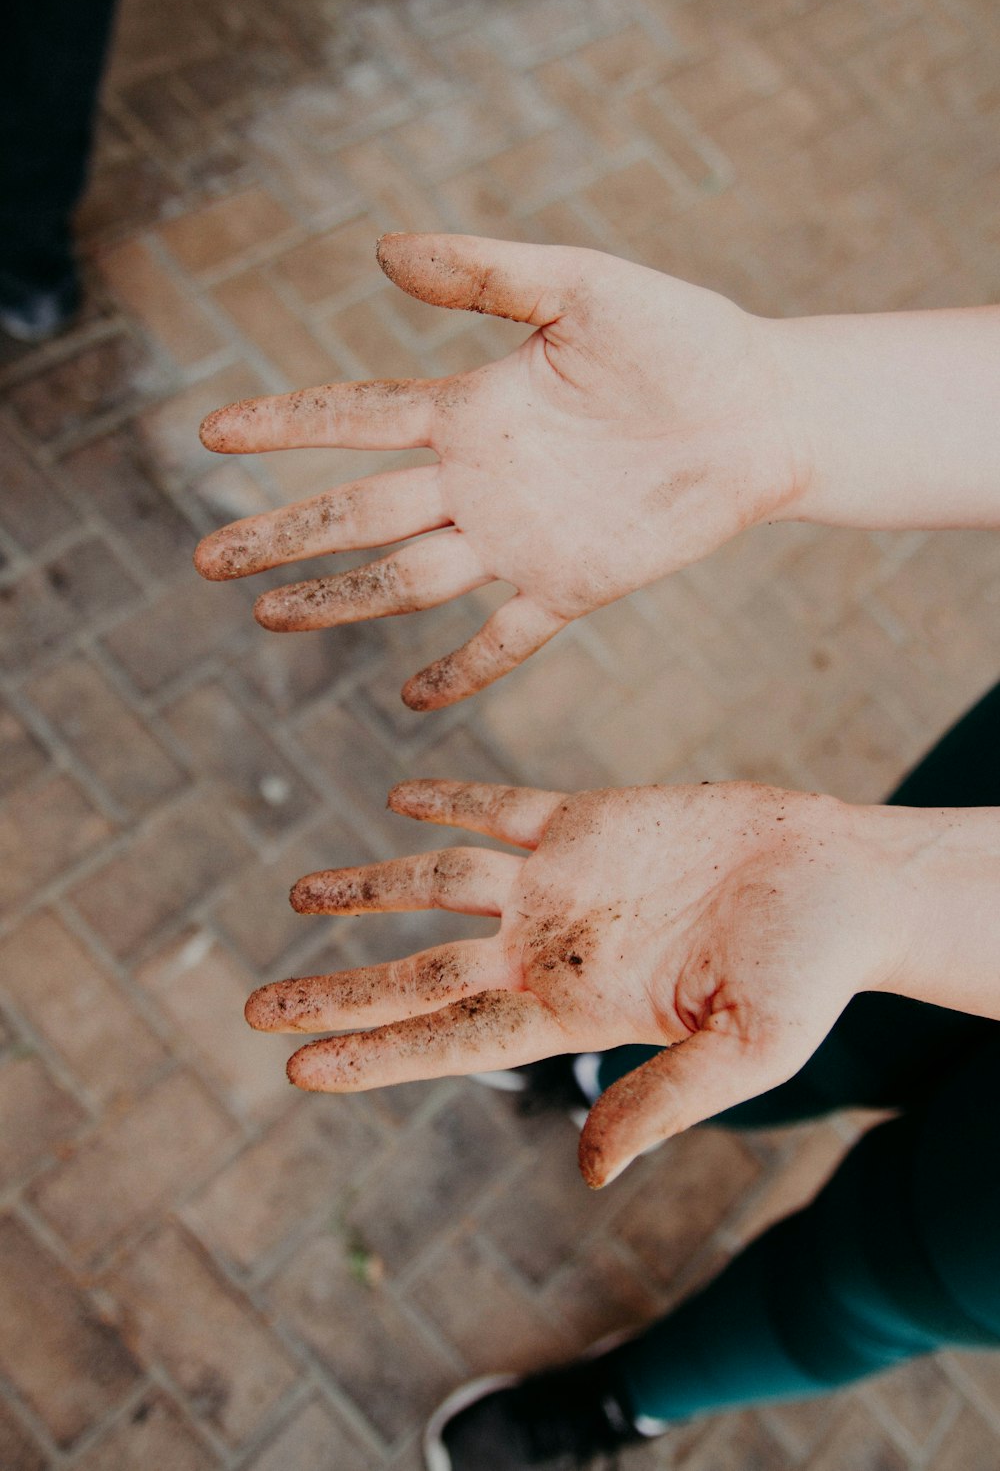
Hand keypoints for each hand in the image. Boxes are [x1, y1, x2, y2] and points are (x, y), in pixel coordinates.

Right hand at [194, 234, 797, 708]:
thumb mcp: (581, 288)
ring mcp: (521, 540)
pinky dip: (462, 669)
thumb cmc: (681, 337)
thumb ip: (488, 275)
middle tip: (211, 559)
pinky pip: (505, 639)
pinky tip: (414, 699)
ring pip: (408, 580)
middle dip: (283, 535)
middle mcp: (482, 481)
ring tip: (274, 620)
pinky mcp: (573, 585)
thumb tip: (382, 253)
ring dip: (341, 601)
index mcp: (473, 409)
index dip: (283, 427)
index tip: (212, 436)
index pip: (354, 419)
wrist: (762, 410)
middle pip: (359, 515)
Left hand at [245, 778, 916, 1186]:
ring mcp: (564, 881)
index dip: (374, 1052)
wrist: (845, 878)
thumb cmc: (811, 971)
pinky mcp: (592, 818)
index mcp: (576, 1008)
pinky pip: (502, 806)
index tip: (296, 1067)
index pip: (451, 1037)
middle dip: (341, 987)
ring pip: (440, 880)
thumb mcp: (746, 1054)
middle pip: (420, 969)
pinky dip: (451, 799)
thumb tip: (586, 1175)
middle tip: (257, 1006)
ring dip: (370, 884)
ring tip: (299, 892)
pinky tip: (398, 802)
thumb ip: (661, 1104)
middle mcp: (551, 947)